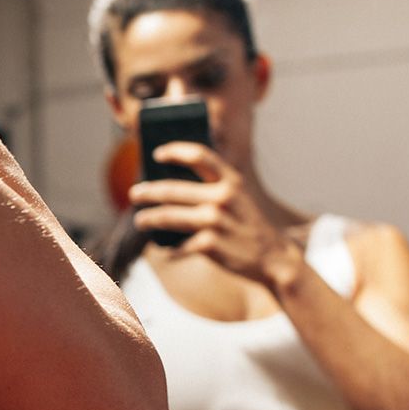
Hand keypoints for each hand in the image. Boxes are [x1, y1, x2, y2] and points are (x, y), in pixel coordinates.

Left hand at [127, 141, 301, 288]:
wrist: (274, 258)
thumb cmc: (249, 225)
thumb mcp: (239, 198)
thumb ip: (214, 188)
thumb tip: (170, 186)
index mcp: (231, 181)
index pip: (199, 155)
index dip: (175, 151)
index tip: (157, 154)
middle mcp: (222, 197)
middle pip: (172, 189)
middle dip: (148, 192)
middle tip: (135, 194)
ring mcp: (215, 221)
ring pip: (168, 217)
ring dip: (148, 219)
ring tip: (139, 220)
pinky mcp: (210, 245)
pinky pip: (179, 245)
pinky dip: (169, 249)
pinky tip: (164, 250)